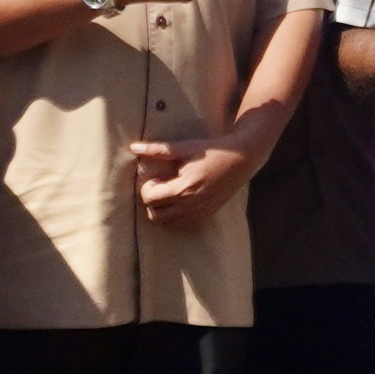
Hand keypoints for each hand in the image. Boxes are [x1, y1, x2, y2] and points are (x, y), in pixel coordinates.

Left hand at [130, 135, 260, 228]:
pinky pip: (181, 226)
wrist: (240, 160)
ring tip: (170, 195)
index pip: (150, 198)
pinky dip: (174, 218)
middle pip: (155, 215)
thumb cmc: (211, 151)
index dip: (147, 188)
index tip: (156, 178)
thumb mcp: (184, 148)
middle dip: (152, 201)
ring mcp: (199, 213)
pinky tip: (180, 202)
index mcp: (184, 187)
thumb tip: (133, 146)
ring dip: (162, 211)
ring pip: (166, 224)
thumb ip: (158, 150)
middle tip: (160, 187)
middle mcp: (191, 205)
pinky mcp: (206, 215)